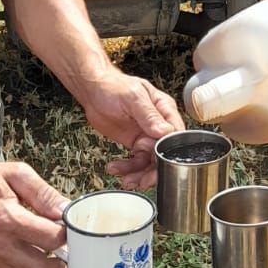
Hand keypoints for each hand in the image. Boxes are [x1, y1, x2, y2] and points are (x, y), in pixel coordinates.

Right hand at [0, 161, 67, 267]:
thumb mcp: (16, 175)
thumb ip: (44, 194)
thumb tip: (66, 209)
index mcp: (7, 219)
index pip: (51, 239)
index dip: (66, 235)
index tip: (68, 228)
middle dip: (61, 263)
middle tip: (67, 250)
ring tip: (49, 252)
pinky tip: (27, 252)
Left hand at [79, 71, 183, 189]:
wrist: (92, 91)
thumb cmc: (113, 86)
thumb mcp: (132, 98)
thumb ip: (148, 115)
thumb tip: (163, 131)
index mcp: (164, 110)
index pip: (175, 135)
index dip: (168, 152)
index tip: (156, 163)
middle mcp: (158, 124)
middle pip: (164, 153)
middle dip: (153, 170)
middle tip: (142, 181)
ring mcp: (146, 135)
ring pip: (150, 161)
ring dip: (138, 173)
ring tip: (127, 180)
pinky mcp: (134, 142)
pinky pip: (136, 161)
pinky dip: (126, 168)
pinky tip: (115, 168)